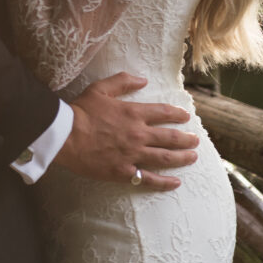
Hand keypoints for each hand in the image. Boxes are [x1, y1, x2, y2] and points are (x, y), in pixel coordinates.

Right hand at [55, 72, 198, 191]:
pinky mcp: (124, 172)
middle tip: (195, 140)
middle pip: (170, 137)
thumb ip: (123, 81)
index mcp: (133, 113)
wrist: (66, 135)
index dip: (177, 114)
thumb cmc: (82, 111)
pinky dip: (164, 182)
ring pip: (165, 158)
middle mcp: (138, 134)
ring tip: (193, 157)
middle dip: (186, 139)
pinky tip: (176, 182)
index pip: (163, 113)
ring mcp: (133, 154)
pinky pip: (148, 179)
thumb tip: (143, 80)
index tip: (186, 117)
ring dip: (182, 158)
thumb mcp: (101, 88)